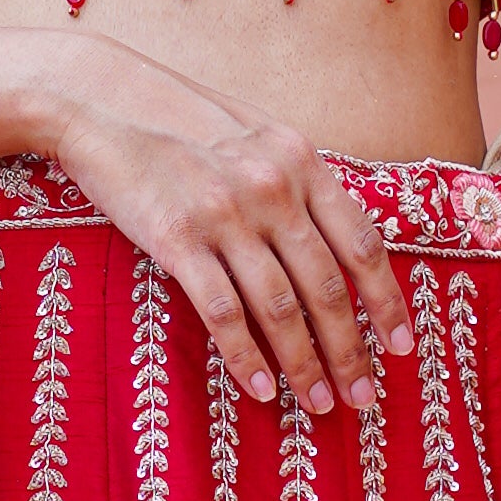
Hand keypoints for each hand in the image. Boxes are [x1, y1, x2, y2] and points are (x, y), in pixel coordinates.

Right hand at [51, 69, 404, 422]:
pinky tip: (259, 389)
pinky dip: (245, 357)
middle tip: (363, 398)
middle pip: (327, 286)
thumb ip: (295, 180)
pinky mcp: (176, 239)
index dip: (387, 301)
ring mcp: (225, 214)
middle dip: (351, 351)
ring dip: (304, 365)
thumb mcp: (254, 133)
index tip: (401, 346)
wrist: (99, 96)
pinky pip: (223, 311)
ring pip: (281, 307)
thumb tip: (332, 240)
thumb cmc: (177, 115)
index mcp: (300, 160)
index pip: (361, 243)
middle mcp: (272, 188)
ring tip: (318, 404)